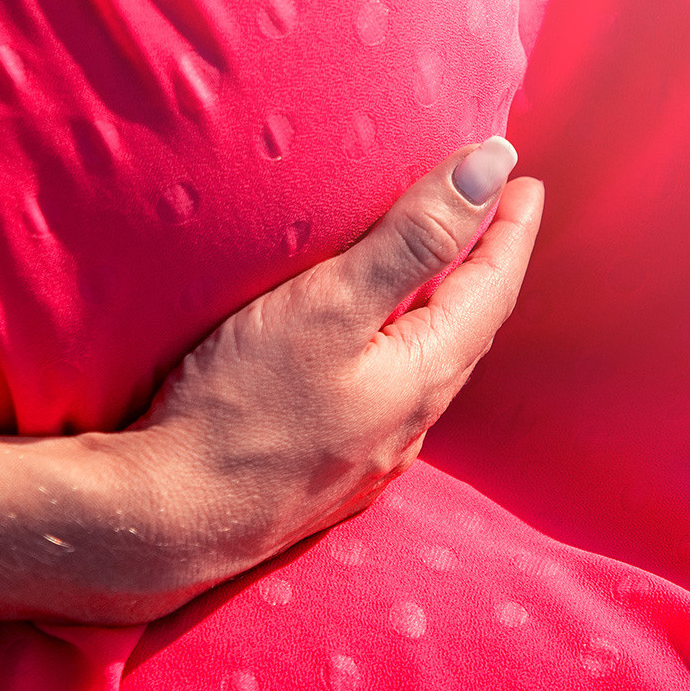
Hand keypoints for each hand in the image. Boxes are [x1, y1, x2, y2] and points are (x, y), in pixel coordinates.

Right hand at [88, 138, 541, 613]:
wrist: (165, 523)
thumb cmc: (241, 410)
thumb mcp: (329, 305)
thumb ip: (412, 237)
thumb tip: (492, 168)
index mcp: (423, 376)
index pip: (492, 288)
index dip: (511, 230)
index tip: (524, 180)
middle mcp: (409, 423)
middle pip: (469, 329)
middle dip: (486, 267)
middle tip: (492, 214)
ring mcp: (369, 456)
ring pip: (429, 367)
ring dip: (444, 312)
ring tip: (440, 271)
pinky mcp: (326, 472)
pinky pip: (388, 396)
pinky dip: (400, 350)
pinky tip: (370, 347)